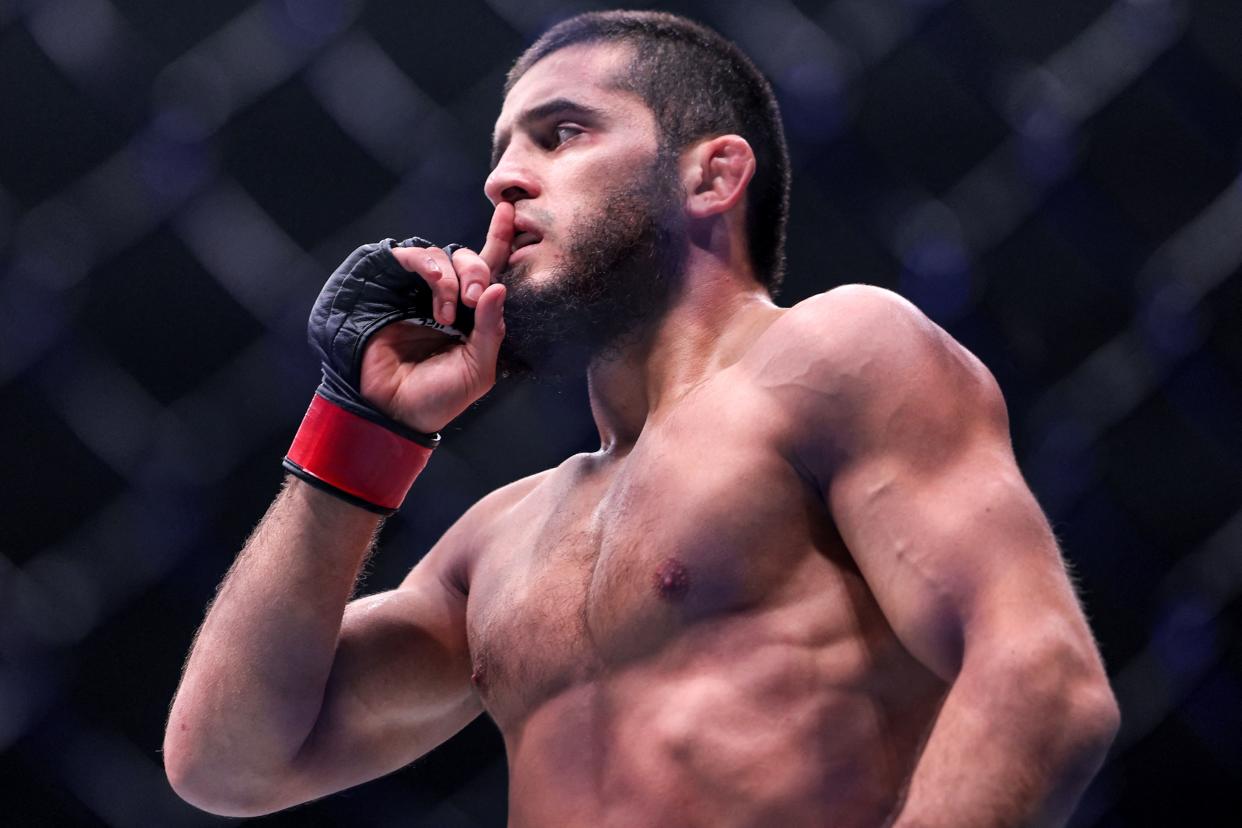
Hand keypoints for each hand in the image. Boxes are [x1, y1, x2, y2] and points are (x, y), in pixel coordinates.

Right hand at [360, 202, 513, 432]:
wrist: (394, 410)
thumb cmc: (439, 395)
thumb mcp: (479, 368)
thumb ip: (493, 330)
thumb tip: (498, 289)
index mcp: (473, 315)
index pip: (490, 270)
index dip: (500, 239)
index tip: (511, 211)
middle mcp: (447, 296)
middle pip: (470, 257)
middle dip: (479, 270)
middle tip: (477, 299)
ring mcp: (417, 290)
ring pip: (445, 254)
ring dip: (456, 277)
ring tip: (453, 312)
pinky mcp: (391, 284)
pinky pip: (416, 257)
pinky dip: (434, 274)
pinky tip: (440, 304)